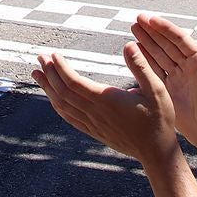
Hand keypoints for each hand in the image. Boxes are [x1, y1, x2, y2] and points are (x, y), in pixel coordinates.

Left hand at [32, 41, 179, 163]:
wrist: (156, 151)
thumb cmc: (158, 118)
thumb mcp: (156, 89)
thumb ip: (141, 66)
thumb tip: (128, 45)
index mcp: (106, 100)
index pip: (74, 82)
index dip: (61, 68)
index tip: (53, 54)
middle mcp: (94, 112)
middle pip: (63, 92)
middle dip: (49, 73)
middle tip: (40, 57)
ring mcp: (92, 123)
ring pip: (62, 105)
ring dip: (48, 88)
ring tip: (37, 73)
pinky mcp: (93, 131)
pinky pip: (68, 117)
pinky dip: (56, 104)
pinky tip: (52, 97)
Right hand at [131, 15, 196, 148]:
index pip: (178, 39)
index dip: (164, 28)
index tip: (150, 19)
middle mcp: (186, 66)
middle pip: (165, 44)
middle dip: (152, 32)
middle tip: (136, 20)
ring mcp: (176, 77)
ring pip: (158, 55)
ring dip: (146, 43)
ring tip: (133, 30)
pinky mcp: (167, 90)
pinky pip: (153, 72)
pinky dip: (144, 61)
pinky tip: (134, 52)